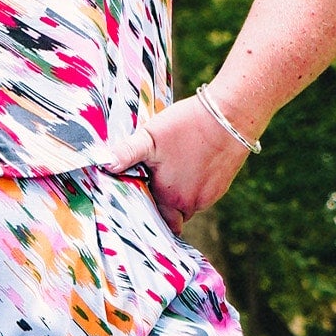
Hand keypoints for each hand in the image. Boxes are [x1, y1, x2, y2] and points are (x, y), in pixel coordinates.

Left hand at [102, 96, 250, 235]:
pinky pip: (203, 193)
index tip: (136, 203)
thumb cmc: (187, 125)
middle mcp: (191, 204)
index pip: (154, 221)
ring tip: (170, 170)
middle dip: (160, 205)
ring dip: (177, 194)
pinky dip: (194, 184)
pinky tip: (189, 164)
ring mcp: (210, 196)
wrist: (231, 114)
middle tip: (150, 184)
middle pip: (171, 215)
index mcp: (169, 198)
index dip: (144, 214)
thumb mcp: (149, 136)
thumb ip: (126, 153)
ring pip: (187, 204)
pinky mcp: (222, 185)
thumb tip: (103, 165)